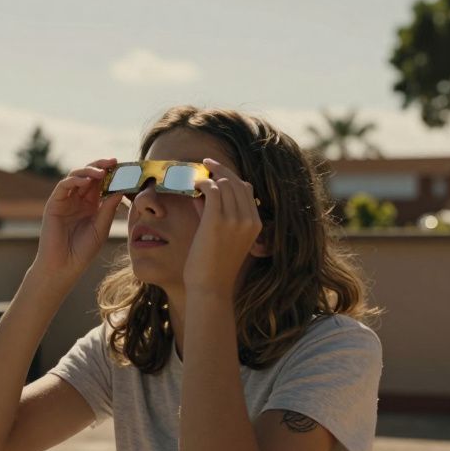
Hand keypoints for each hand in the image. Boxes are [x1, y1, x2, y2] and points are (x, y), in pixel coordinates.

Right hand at [33, 158, 126, 280]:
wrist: (64, 266)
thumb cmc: (83, 251)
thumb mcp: (101, 227)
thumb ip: (109, 208)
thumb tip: (121, 188)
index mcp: (91, 205)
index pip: (101, 183)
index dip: (112, 174)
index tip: (124, 168)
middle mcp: (78, 200)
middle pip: (89, 175)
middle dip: (101, 166)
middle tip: (113, 162)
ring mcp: (66, 200)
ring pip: (76, 176)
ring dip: (89, 170)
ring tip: (102, 172)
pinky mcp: (54, 203)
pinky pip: (64, 186)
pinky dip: (75, 180)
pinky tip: (86, 181)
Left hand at [183, 157, 263, 298]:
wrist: (210, 288)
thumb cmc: (213, 267)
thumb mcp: (222, 238)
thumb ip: (215, 215)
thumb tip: (202, 195)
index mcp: (255, 224)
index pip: (246, 190)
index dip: (231, 177)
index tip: (217, 171)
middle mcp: (249, 219)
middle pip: (237, 182)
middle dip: (221, 169)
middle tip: (206, 162)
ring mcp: (235, 219)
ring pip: (225, 183)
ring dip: (210, 175)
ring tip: (196, 173)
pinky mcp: (217, 220)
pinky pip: (212, 189)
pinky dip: (202, 182)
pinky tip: (194, 183)